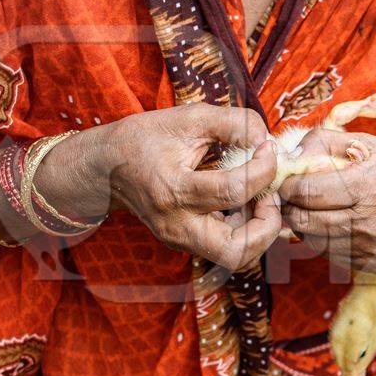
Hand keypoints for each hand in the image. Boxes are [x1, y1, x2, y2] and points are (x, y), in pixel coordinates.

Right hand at [85, 103, 280, 269]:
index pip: (234, 190)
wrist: (106, 167)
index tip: (268, 148)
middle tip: (270, 195)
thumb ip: (233, 123)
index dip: (264, 168)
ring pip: (234, 257)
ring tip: (260, 198)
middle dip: (267, 226)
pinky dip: (245, 230)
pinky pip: (224, 248)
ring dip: (259, 231)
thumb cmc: (145, 139)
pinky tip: (245, 202)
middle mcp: (176, 224)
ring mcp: (179, 239)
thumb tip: (266, 139)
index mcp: (174, 190)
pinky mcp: (183, 242)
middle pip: (236, 250)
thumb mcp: (188, 119)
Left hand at [279, 129, 375, 272]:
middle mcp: (373, 222)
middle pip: (305, 221)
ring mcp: (374, 249)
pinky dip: (326, 239)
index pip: (308, 192)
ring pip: (313, 242)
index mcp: (372, 184)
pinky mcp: (375, 266)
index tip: (287, 179)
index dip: (288, 185)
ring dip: (305, 224)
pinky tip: (337, 223)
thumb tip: (287, 158)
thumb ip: (324, 144)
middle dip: (291, 207)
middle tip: (290, 196)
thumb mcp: (370, 143)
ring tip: (314, 207)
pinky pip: (332, 255)